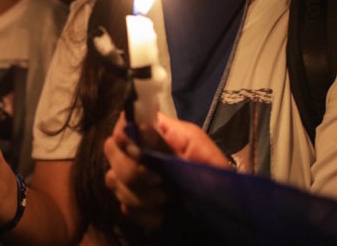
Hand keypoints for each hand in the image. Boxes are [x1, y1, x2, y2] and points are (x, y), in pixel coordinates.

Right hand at [103, 112, 230, 229]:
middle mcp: (139, 151)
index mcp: (157, 133)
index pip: (124, 121)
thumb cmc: (217, 176)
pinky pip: (123, 207)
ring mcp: (133, 177)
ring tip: (167, 200)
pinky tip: (162, 215)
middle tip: (160, 183)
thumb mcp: (199, 153)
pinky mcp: (134, 202)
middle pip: (110, 149)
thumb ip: (168, 140)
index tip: (140, 155)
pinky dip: (144, 214)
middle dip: (132, 172)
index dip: (124, 135)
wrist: (225, 209)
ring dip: (139, 196)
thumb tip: (138, 126)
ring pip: (112, 179)